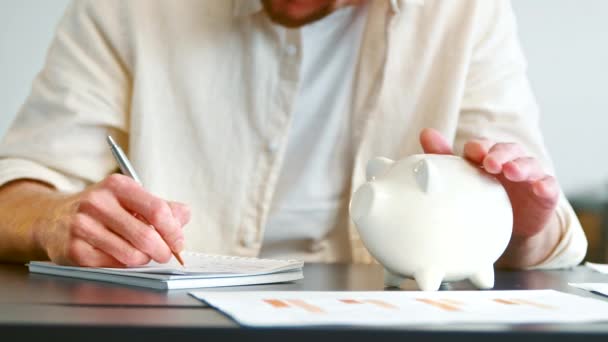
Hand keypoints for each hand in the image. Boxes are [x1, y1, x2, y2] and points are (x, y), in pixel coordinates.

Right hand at [37, 174, 190, 266]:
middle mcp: (98, 203)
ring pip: (131, 255)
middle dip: (163, 251)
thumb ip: (161, 206)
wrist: (52, 218)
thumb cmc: (102, 209)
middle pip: (146, 236)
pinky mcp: (74, 250)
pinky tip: (120, 256)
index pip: (157, 210)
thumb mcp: (130, 198)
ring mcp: (83, 227)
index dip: (173, 230)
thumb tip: (184, 215)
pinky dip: (125, 266)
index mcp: (118, 186)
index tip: (178, 242)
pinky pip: (113, 266)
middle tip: (165, 255)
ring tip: (142, 254)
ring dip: (144, 260)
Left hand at [419, 128, 560, 265]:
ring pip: (529, 164)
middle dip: (500, 154)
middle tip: (490, 163)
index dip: (480, 147)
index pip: (484, 146)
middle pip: (508, 150)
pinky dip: (546, 185)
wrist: (508, 228)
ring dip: (521, 165)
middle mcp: (510, 162)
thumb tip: (426, 133)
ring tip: (511, 172)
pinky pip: (549, 187)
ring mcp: (529, 177)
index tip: (474, 153)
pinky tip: (540, 187)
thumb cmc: (483, 196)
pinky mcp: (544, 194)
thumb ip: (444, 157)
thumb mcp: (463, 178)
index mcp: (488, 156)